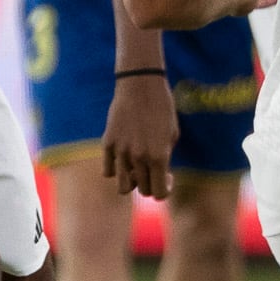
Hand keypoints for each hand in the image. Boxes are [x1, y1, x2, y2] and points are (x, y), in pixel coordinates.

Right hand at [103, 72, 180, 200]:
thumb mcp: (172, 135)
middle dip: (150, 183)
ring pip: (122, 187)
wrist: (140, 86)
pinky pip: (108, 171)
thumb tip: (157, 177)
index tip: (167, 177)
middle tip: (153, 168)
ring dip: (131, 181)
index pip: (160, 194)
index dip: (164, 189)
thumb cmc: (162, 108)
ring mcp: (121, 152)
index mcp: (159, 156)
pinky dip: (116, 169)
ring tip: (137, 168)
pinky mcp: (107, 144)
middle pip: (142, 190)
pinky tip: (123, 157)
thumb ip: (165, 159)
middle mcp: (139, 157)